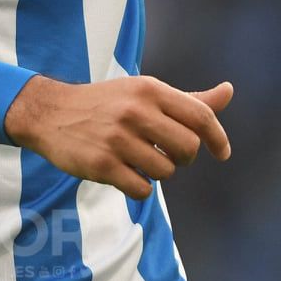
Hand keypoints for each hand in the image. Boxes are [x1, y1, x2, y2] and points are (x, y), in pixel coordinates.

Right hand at [3, 74, 233, 199]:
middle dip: (183, 158)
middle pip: (188, 149)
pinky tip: (124, 173)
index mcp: (150, 90)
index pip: (200, 116)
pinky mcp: (102, 164)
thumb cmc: (108, 103)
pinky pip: (142, 190)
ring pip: (166, 172)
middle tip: (164, 153)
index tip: (223, 153)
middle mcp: (135, 111)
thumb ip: (188, 100)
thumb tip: (229, 91)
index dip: (218, 138)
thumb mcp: (145, 93)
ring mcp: (117, 138)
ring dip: (158, 172)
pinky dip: (139, 188)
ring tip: (138, 159)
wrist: (51, 113)